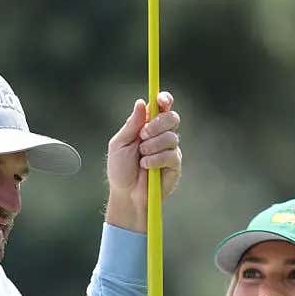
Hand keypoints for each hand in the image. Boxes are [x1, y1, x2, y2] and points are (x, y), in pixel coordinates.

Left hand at [105, 91, 181, 229]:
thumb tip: (141, 102)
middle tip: (142, 136)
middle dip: (157, 124)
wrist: (126, 195)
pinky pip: (171, 155)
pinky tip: (147, 167)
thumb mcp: (119, 144)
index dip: (164, 100)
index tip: (161, 100)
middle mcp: (161, 135)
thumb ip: (131, 125)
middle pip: (172, 117)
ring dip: (153, 146)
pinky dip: (156, 160)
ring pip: (171, 136)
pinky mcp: (174, 165)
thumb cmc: (120, 170)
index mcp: (147, 126)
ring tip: (141, 157)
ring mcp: (170, 149)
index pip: (162, 107)